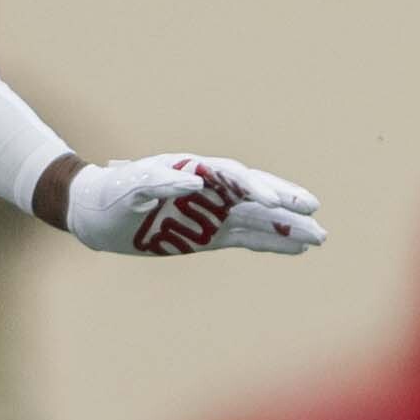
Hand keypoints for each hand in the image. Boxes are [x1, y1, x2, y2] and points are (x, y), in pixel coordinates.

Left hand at [62, 152, 324, 256]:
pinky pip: (249, 239)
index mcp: (196, 170)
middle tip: (314, 209)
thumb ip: (160, 181)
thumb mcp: (130, 185)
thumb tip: (193, 180)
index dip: (254, 187)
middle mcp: (212, 190)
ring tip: (320, 236)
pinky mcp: (211, 235)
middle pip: (257, 194)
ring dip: (289, 227)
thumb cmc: (114, 192)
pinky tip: (298, 249)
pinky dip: (273, 243)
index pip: (234, 177)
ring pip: (260, 219)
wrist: (99, 212)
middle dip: (285, 202)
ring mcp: (214, 213)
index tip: (271, 202)